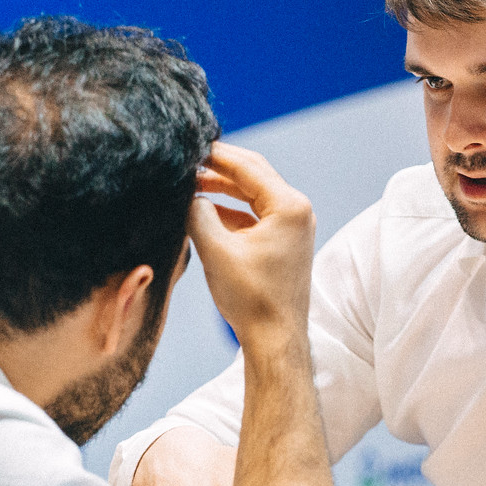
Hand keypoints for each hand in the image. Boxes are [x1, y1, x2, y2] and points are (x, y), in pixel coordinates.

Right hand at [187, 143, 315, 351]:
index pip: (248, 166)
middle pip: (254, 175)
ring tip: (190, 184)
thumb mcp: (215, 250)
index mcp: (289, 207)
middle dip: (219, 167)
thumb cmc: (251, 299)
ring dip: (223, 188)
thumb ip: (198, 214)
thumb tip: (188, 195)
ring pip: (253, 194)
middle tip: (187, 159)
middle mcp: (297, 211)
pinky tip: (204, 209)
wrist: (275, 340)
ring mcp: (294, 227)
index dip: (215, 154)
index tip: (189, 145)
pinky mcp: (285, 242)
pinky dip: (231, 210)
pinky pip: (255, 215)